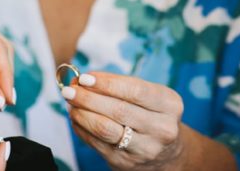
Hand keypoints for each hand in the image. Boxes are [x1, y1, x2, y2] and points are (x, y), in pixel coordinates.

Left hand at [62, 71, 184, 169]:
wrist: (166, 153)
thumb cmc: (151, 113)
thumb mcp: (148, 95)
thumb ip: (119, 85)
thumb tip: (83, 80)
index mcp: (170, 105)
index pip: (135, 91)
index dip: (107, 83)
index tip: (84, 77)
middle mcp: (162, 129)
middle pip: (118, 110)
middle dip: (89, 98)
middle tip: (70, 90)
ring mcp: (145, 149)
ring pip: (105, 129)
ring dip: (82, 114)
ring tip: (70, 103)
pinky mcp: (126, 163)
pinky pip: (97, 143)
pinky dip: (82, 128)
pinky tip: (75, 118)